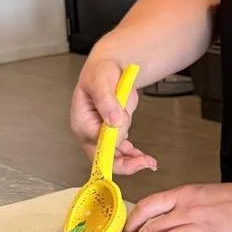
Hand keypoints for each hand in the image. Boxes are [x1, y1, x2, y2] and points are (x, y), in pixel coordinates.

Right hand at [70, 54, 156, 175]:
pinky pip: (122, 150)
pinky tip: (145, 158)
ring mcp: (100, 134)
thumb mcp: (102, 81)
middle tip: (145, 162)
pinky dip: (133, 155)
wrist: (109, 68)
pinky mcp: (111, 133)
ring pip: (115, 156)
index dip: (115, 144)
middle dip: (125, 163)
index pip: (96, 142)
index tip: (132, 142)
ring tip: (150, 162)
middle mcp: (89, 132)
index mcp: (82, 121)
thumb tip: (113, 121)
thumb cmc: (101, 72)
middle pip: (103, 157)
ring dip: (132, 160)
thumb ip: (107, 101)